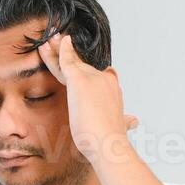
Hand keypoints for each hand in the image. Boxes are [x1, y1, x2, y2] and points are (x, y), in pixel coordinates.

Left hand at [37, 31, 138, 164]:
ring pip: (72, 61)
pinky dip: (62, 50)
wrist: (109, 145)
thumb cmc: (111, 141)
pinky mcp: (79, 81)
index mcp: (111, 89)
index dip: (83, 67)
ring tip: (50, 39)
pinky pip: (67, 61)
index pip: (94, 75)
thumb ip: (126, 120)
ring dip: (60, 49)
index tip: (77, 61)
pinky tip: (59, 41)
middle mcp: (105, 79)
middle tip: (57, 42)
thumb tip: (134, 121)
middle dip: (69, 55)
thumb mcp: (120, 127)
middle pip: (82, 65)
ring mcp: (93, 78)